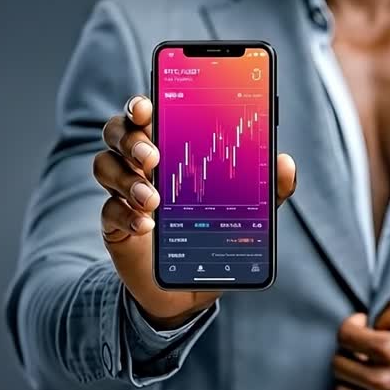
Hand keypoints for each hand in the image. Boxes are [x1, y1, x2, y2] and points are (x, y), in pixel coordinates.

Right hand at [94, 94, 296, 328]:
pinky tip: (147, 226)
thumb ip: (267, 187)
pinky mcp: (115, 224)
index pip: (147, 114)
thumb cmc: (215, 231)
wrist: (189, 284)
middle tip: (153, 157)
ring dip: (127, 179)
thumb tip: (285, 163)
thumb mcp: (247, 210)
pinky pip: (107, 210)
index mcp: (170, 145)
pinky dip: (125, 215)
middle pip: (117, 132)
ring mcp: (124, 192)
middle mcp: (141, 163)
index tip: (146, 106)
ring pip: (104, 166)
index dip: (141, 105)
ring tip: (153, 201)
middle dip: (130, 139)